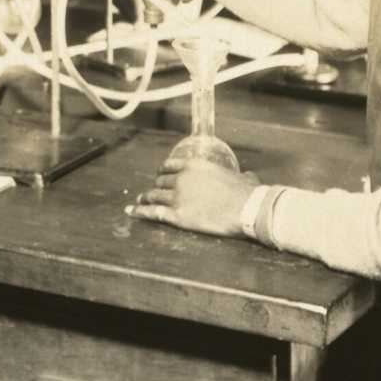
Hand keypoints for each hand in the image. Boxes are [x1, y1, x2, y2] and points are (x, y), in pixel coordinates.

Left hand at [126, 156, 258, 237]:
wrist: (247, 209)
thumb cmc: (246, 193)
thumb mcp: (241, 177)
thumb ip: (239, 175)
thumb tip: (249, 177)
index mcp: (194, 165)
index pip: (169, 165)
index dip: (162, 171)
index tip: (160, 174)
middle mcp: (181, 179)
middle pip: (160, 182)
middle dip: (156, 186)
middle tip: (153, 191)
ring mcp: (177, 197)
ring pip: (154, 196)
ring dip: (146, 197)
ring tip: (141, 200)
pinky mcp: (177, 216)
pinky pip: (153, 212)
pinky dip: (140, 211)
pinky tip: (131, 211)